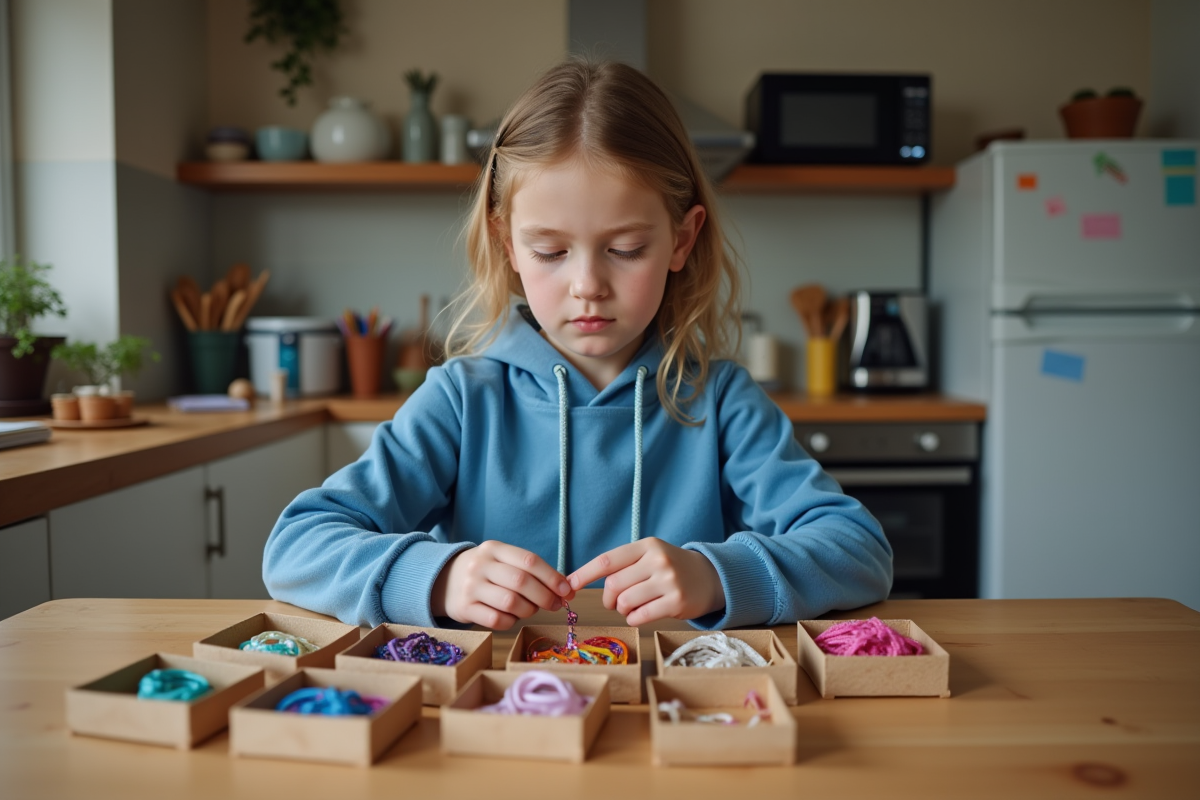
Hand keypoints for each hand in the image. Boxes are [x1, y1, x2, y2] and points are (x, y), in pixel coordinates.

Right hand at [431, 541, 574, 628]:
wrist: (444, 580)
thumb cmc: (486, 572)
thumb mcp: (502, 561)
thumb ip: (529, 571)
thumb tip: (564, 588)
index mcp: (494, 549)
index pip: (529, 560)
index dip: (552, 577)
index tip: (566, 590)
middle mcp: (481, 565)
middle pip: (521, 582)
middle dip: (545, 596)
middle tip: (555, 604)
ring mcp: (471, 587)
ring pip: (510, 603)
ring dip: (529, 610)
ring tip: (531, 609)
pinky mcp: (465, 608)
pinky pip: (497, 620)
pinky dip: (511, 621)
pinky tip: (512, 616)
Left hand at [566, 538, 725, 625]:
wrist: (711, 577)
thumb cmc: (672, 567)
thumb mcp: (651, 555)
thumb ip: (625, 565)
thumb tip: (584, 580)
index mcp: (647, 546)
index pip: (608, 560)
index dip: (585, 573)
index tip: (570, 584)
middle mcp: (657, 560)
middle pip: (613, 585)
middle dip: (608, 598)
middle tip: (614, 602)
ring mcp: (668, 581)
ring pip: (625, 602)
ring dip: (622, 609)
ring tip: (632, 607)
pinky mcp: (676, 602)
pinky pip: (640, 616)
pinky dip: (634, 619)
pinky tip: (641, 614)